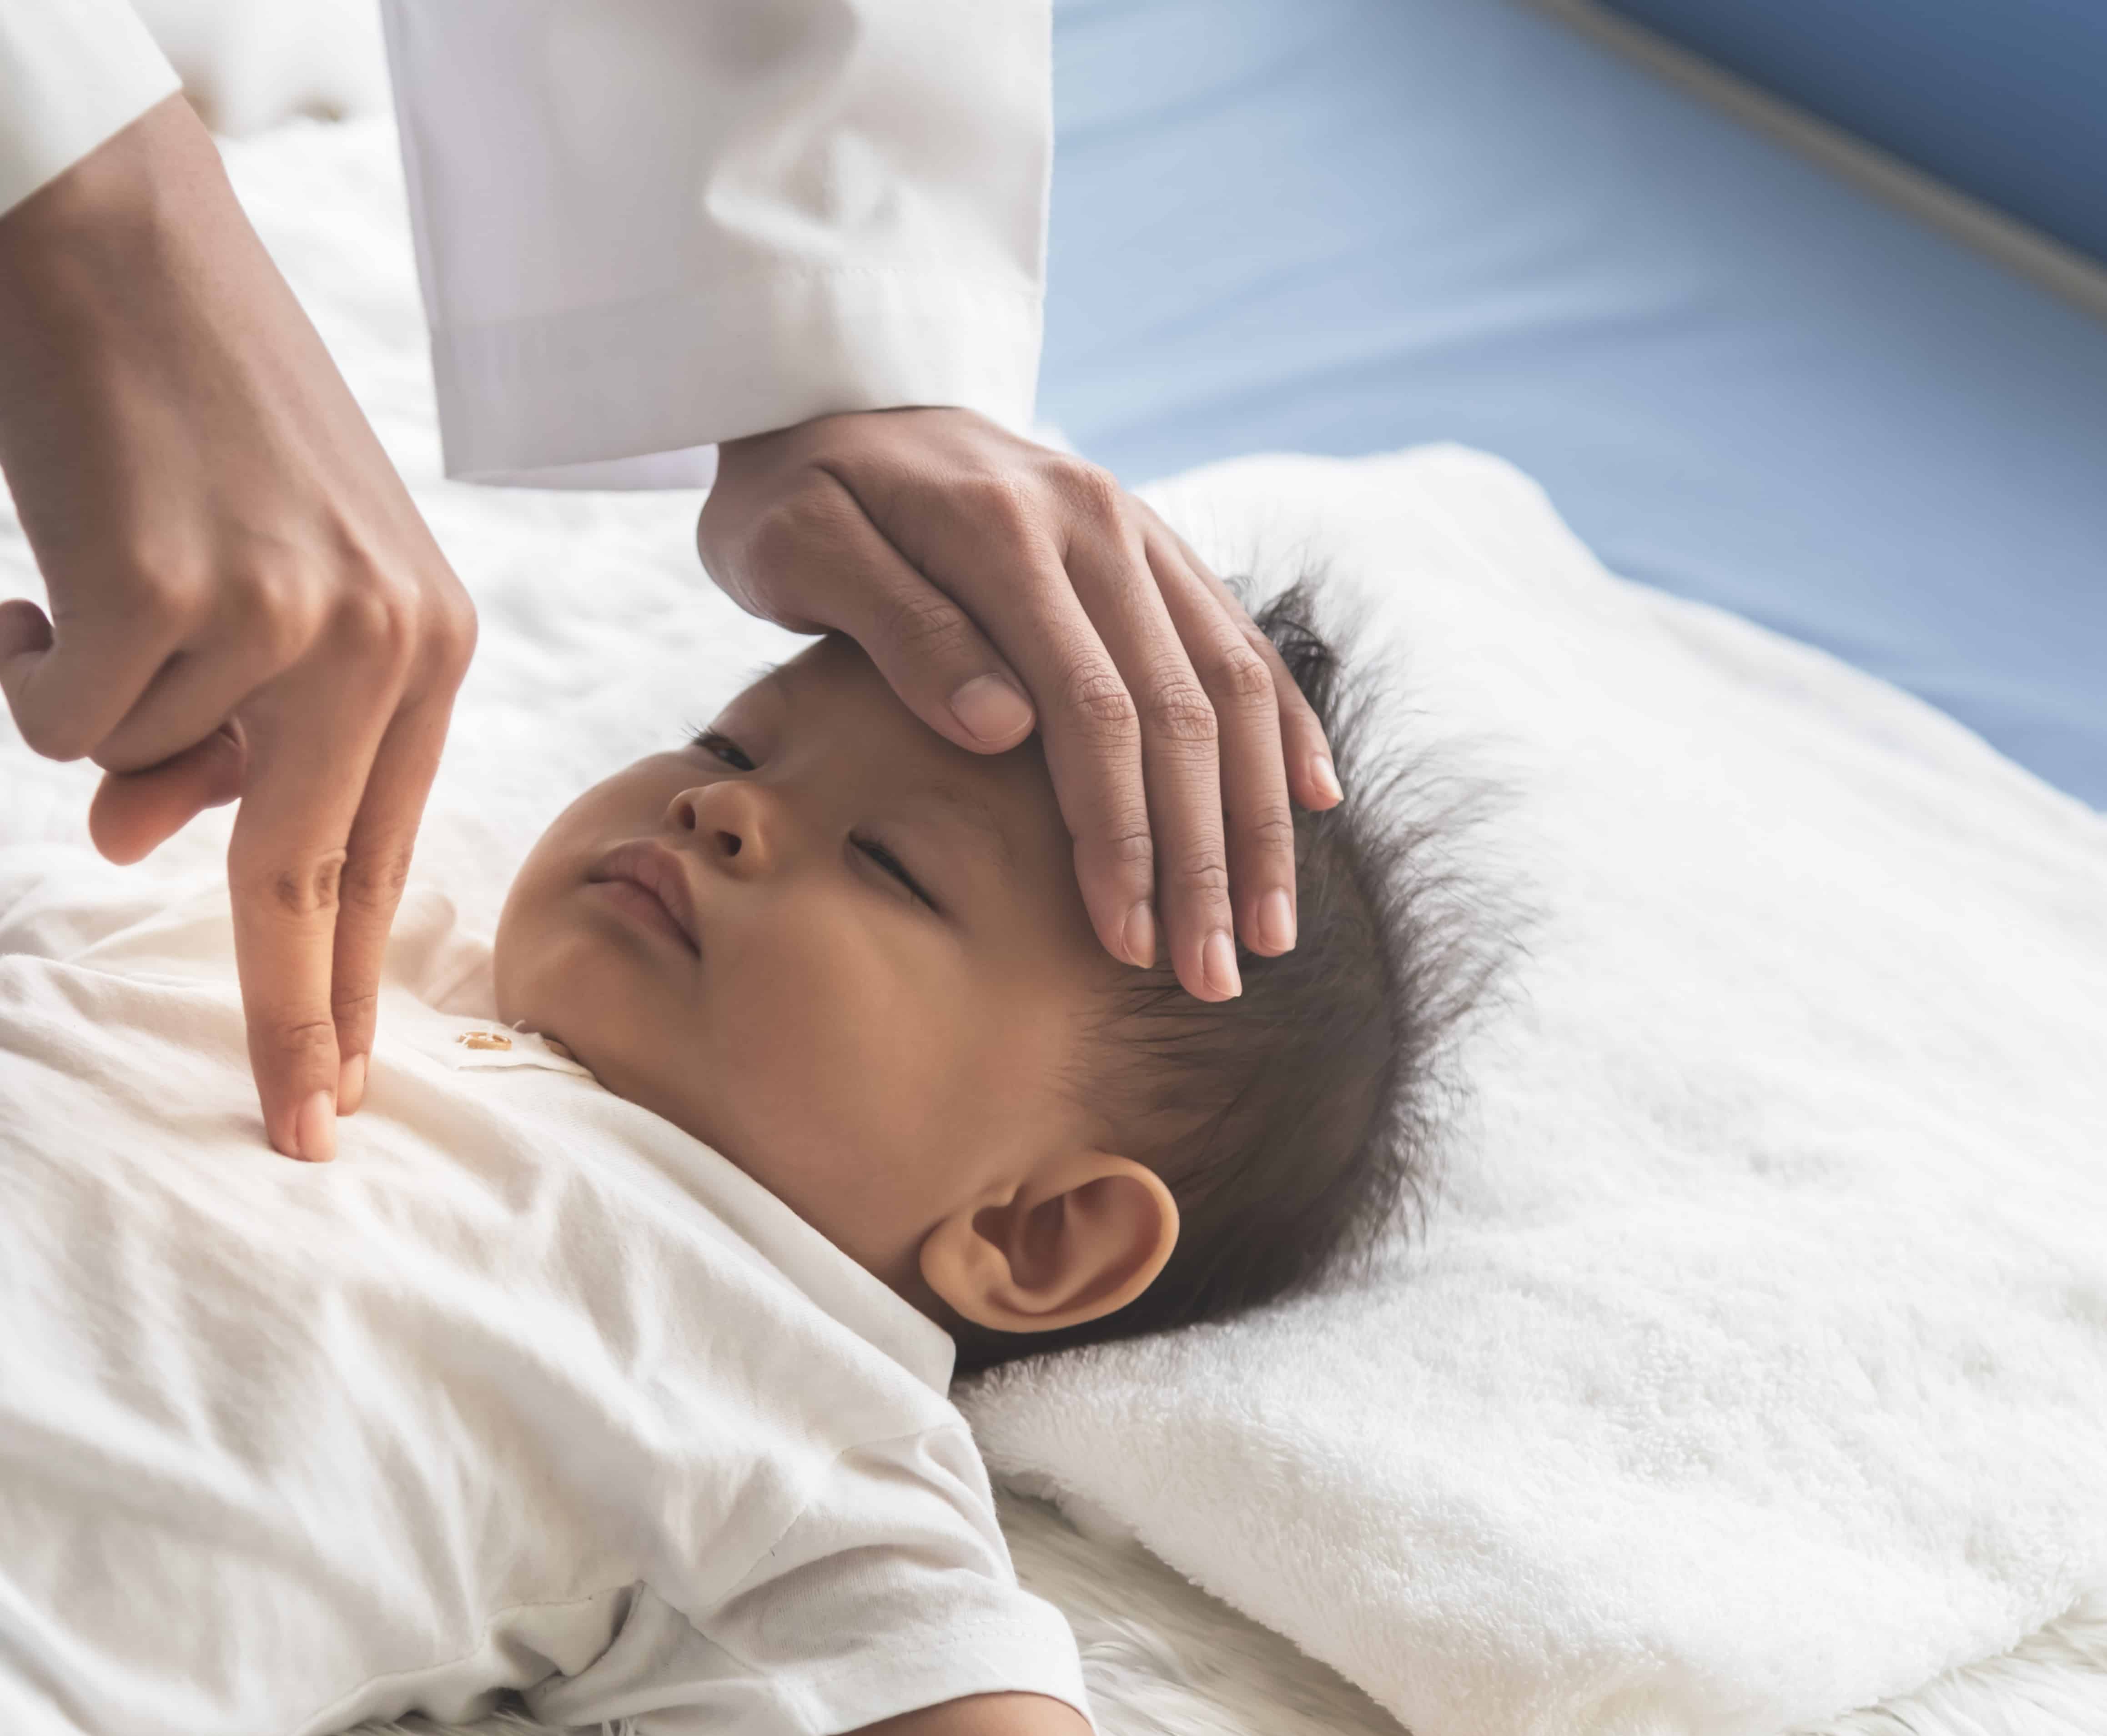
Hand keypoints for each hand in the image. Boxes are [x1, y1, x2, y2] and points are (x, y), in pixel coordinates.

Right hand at [0, 98, 475, 1162]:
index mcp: (430, 641)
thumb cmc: (195, 411)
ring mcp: (280, 622)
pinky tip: (52, 562)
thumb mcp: (258, 578)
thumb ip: (230, 725)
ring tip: (105, 575)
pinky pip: (63, 718)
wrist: (121, 240)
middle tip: (297, 1139)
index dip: (357, 984)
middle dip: (294, 1022)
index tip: (349, 1099)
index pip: (385, 851)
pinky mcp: (165, 597)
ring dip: (92, 702)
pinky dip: (28, 657)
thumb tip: (131, 841)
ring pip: (136, 777)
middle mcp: (381, 640)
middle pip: (309, 882)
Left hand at [700, 408, 1341, 1001]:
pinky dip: (1282, 725)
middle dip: (1203, 858)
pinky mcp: (1151, 545)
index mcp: (1006, 533)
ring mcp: (1135, 530)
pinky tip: (1312, 804)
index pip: (1092, 710)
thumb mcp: (799, 549)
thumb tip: (1002, 728)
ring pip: (1232, 686)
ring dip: (1256, 818)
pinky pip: (1238, 637)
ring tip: (1267, 932)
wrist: (827, 385)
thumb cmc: (794, 491)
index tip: (1127, 939)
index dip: (1120, 834)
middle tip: (1211, 979)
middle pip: (1180, 714)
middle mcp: (1096, 523)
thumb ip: (901, 630)